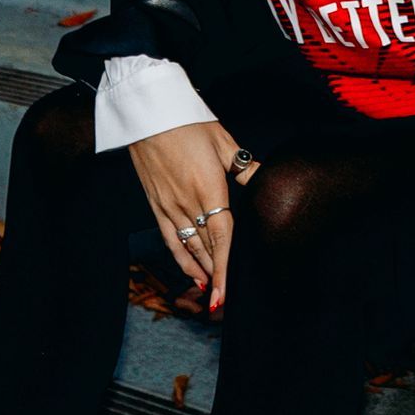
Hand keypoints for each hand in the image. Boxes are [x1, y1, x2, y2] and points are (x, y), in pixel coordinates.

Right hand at [129, 121, 261, 312]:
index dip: (225, 267)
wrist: (147, 113)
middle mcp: (186, 202)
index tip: (227, 292)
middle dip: (216, 276)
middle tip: (226, 301)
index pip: (221, 236)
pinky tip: (192, 274)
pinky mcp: (156, 204)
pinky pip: (169, 239)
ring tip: (213, 293)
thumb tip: (267, 181)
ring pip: (188, 247)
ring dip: (201, 272)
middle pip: (205, 248)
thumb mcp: (223, 141)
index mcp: (208, 187)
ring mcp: (168, 205)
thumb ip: (245, 168)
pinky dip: (181, 259)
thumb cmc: (188, 122)